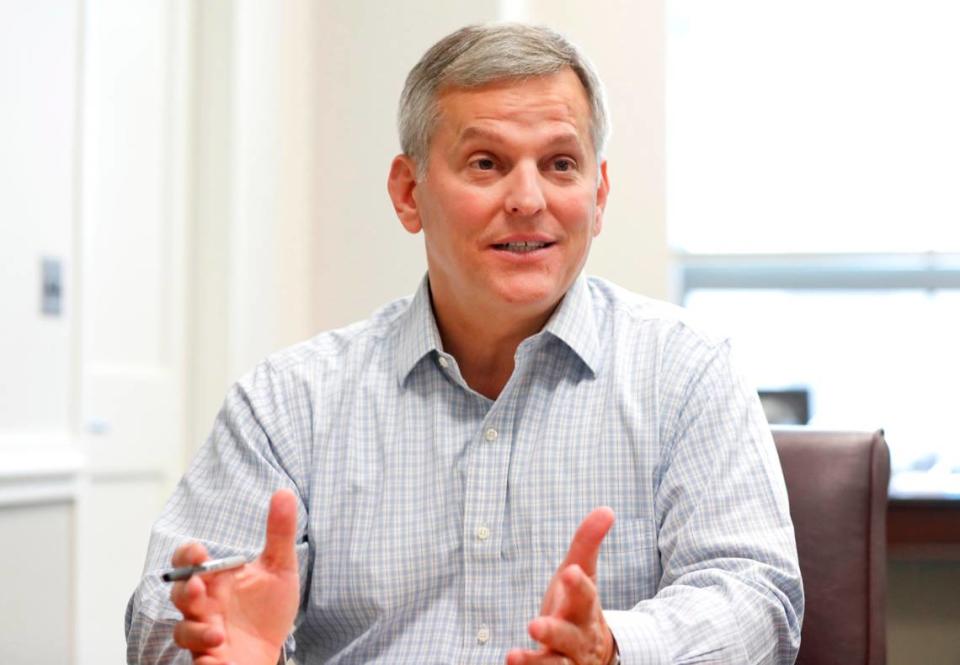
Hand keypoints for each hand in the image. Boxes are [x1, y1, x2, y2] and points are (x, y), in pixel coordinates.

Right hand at [169, 489, 300, 664]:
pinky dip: (202, 643)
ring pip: (181, 626)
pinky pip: (193, 652)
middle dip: (184, 585)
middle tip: (198, 580)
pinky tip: (218, 639)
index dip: (188, 555)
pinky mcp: (206, 656)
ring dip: (192, 621)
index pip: (189, 560)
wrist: (272, 651)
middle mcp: (204, 604)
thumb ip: (279, 533)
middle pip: (178, 591)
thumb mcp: (280, 569)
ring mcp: (202, 630)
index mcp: (216, 579)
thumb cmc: (268, 612)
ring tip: (211, 617)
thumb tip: (283, 493)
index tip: (200, 553)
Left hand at [506, 507, 615, 664]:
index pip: (585, 597)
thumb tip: (606, 509)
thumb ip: (587, 544)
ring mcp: (567, 661)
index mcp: (585, 610)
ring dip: (536, 663)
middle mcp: (578, 638)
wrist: (593, 655)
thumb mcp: (582, 575)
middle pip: (570, 636)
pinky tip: (509, 664)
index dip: (578, 585)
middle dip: (554, 630)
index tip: (569, 572)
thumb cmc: (578, 608)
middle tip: (534, 624)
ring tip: (512, 656)